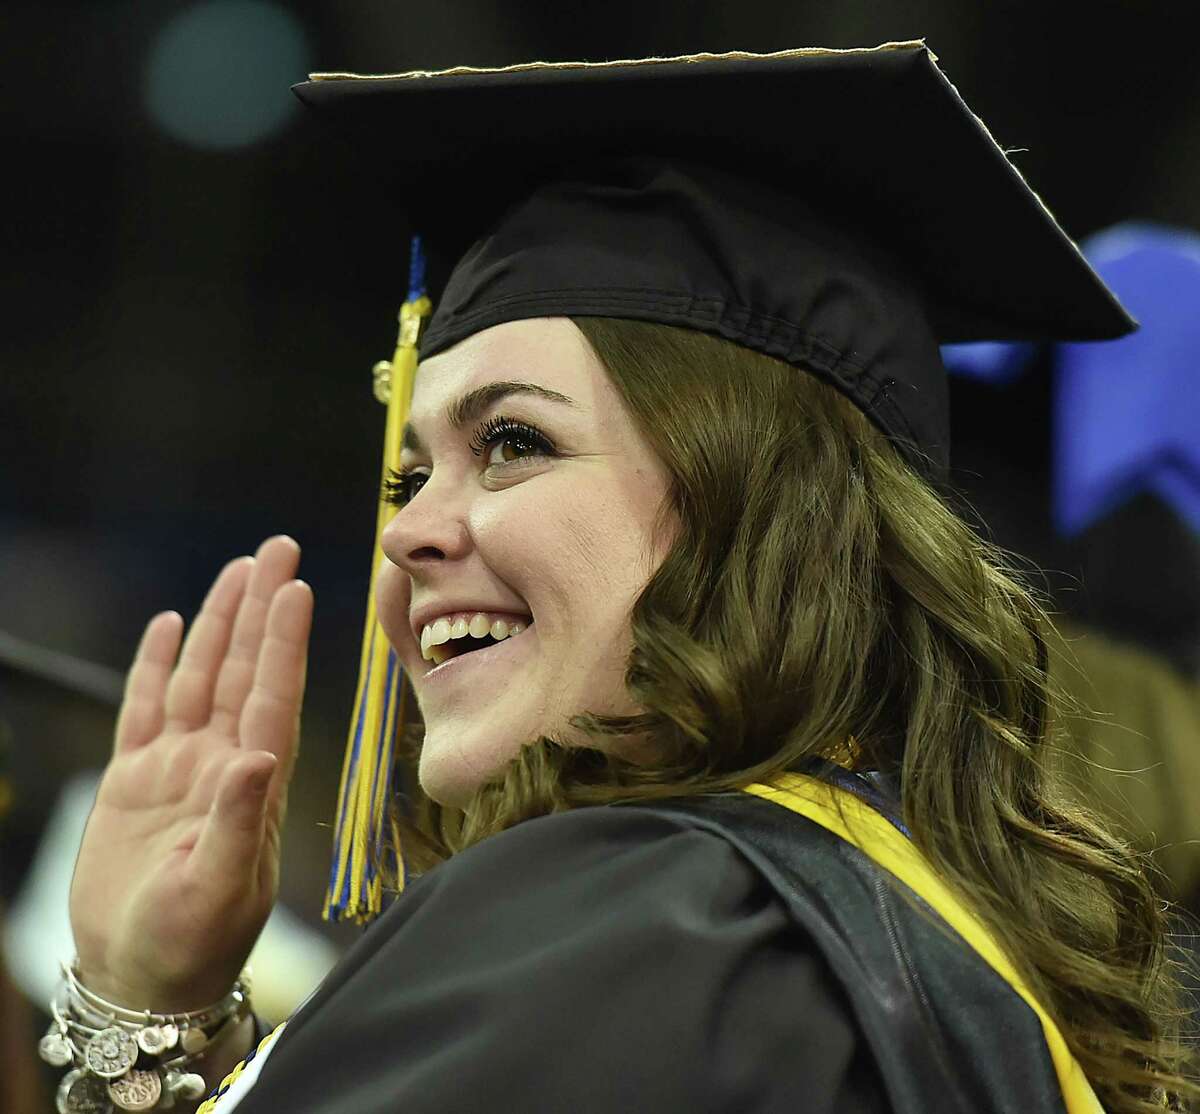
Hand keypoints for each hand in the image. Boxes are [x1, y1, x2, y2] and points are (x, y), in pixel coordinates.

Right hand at [69, 536, 312, 1011]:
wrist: (142, 978)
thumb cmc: (189, 945)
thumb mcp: (216, 889)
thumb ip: (237, 821)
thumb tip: (259, 758)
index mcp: (252, 783)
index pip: (272, 695)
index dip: (284, 641)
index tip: (299, 589)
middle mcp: (221, 761)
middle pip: (243, 669)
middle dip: (260, 608)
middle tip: (278, 548)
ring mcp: (179, 767)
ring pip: (201, 676)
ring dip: (218, 624)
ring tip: (237, 570)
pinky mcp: (136, 781)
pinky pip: (147, 708)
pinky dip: (158, 667)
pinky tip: (172, 627)